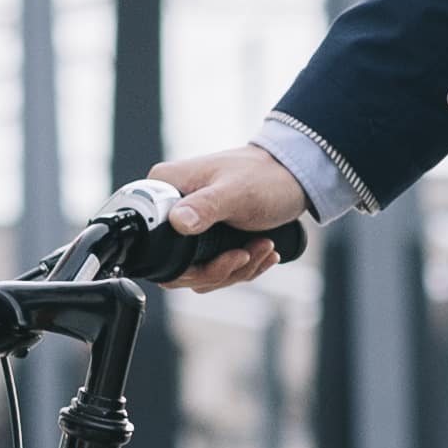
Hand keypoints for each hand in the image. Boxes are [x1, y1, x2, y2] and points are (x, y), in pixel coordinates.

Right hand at [132, 140, 306, 289]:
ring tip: (264, 247)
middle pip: (178, 266)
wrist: (293, 175)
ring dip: (236, 269)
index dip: (188, 264)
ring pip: (200, 271)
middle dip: (219, 270)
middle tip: (247, 254)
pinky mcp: (208, 238)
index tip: (228, 255)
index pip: (155, 243)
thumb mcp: (236, 192)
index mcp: (167, 189)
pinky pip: (216, 268)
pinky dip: (243, 267)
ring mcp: (190, 225)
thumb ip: (205, 206)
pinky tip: (263, 252)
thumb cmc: (265, 175)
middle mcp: (173, 209)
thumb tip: (177, 222)